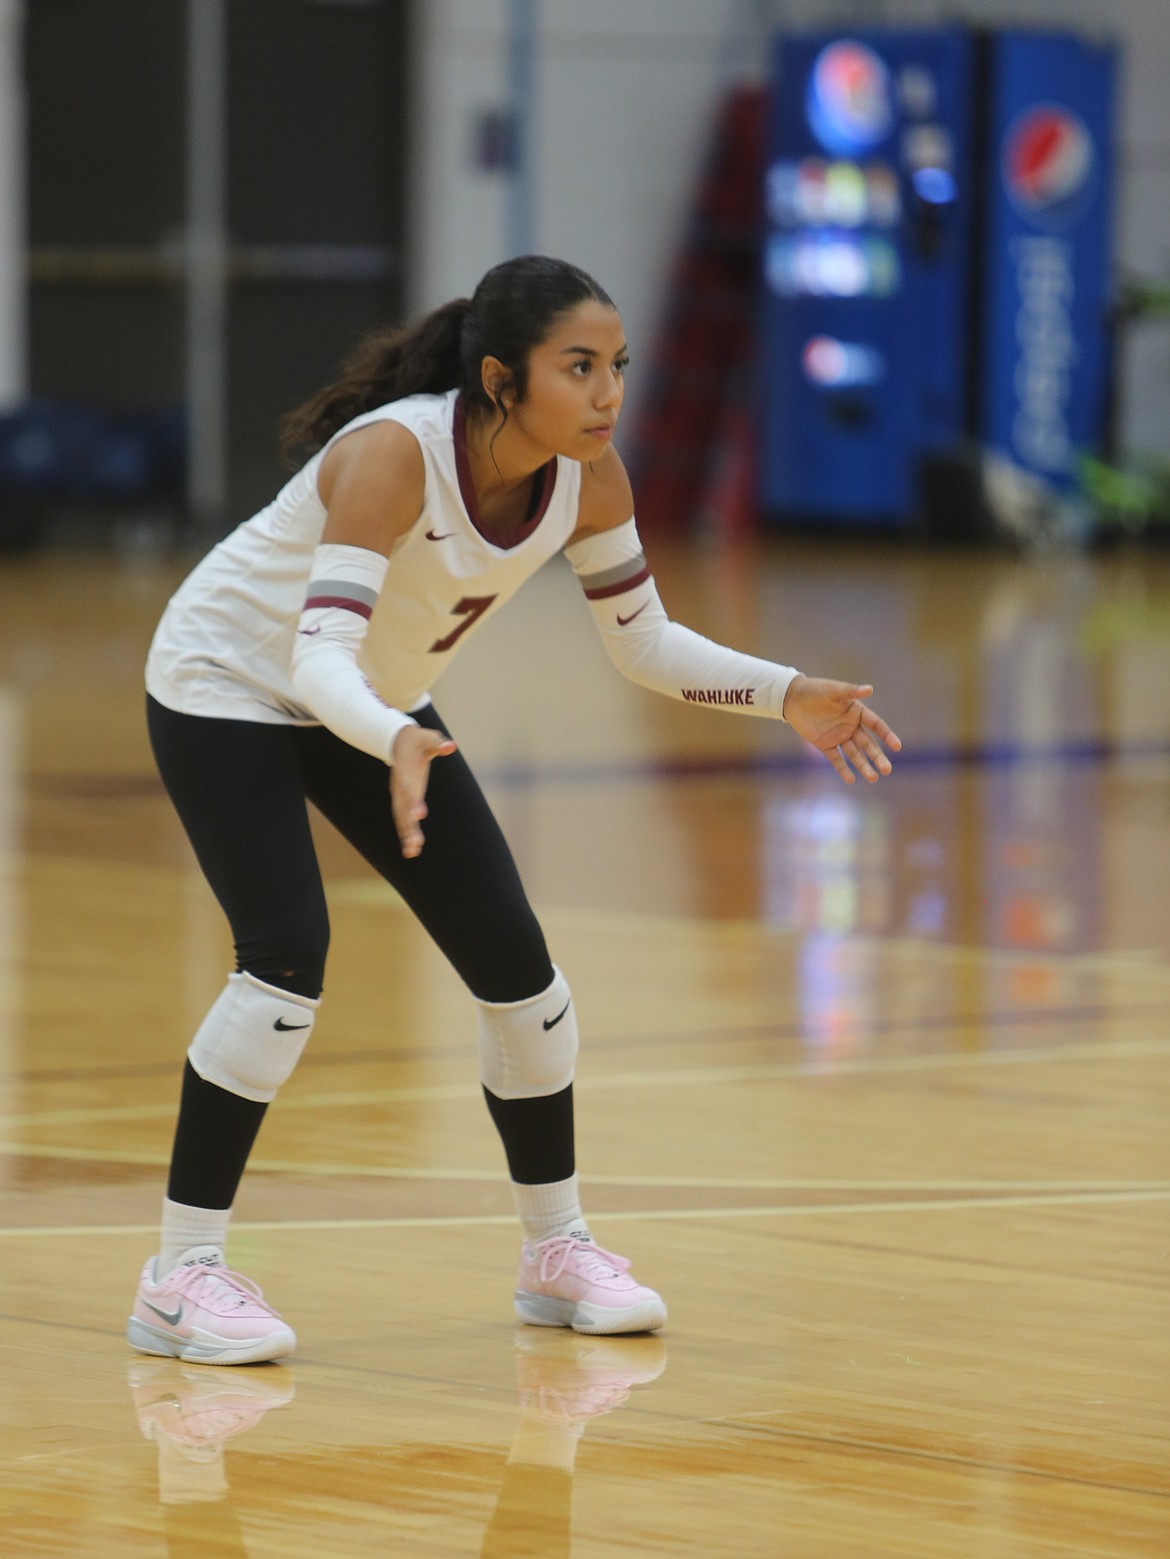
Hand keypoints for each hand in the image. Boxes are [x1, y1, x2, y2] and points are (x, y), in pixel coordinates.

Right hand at [390, 725, 457, 856]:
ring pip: (401, 817)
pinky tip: (412, 850)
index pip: (408, 787)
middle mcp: (400, 785)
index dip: (412, 801)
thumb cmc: (418, 740)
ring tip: (413, 851)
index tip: (418, 815)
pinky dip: (406, 833)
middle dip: (408, 825)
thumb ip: (439, 744)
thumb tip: (450, 746)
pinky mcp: (403, 800)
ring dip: (407, 834)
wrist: (398, 742)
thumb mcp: (429, 738)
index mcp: (406, 770)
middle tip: (415, 842)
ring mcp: (399, 794)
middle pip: (402, 807)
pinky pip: (403, 819)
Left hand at [781, 674, 901, 784]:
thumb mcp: (833, 690)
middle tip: (887, 770)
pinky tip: (850, 779)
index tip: (897, 747)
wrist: (792, 698)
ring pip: (854, 754)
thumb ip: (850, 691)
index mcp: (857, 712)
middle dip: (877, 757)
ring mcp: (839, 737)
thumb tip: (870, 689)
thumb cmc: (815, 690)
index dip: (887, 735)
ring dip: (863, 766)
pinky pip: (836, 759)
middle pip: (868, 744)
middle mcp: (851, 726)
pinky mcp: (825, 745)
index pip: (876, 725)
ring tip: (873, 779)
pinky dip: (843, 769)